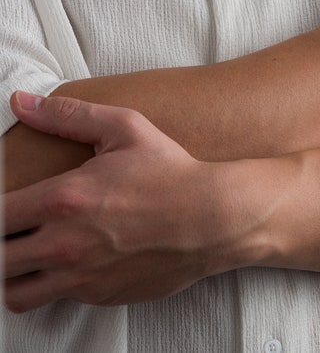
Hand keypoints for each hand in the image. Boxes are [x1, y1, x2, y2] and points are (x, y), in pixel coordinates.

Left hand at [2, 92, 235, 312]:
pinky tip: (74, 264)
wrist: (216, 218)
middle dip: (0, 244)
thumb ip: (69, 115)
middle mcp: (64, 244)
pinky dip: (57, 285)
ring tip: (28, 258)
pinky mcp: (101, 296)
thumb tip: (21, 102)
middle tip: (16, 231)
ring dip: (15, 275)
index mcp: (63, 200)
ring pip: (15, 293)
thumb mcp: (127, 129)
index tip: (4, 209)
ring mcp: (82, 276)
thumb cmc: (173, 173)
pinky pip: (58, 300)